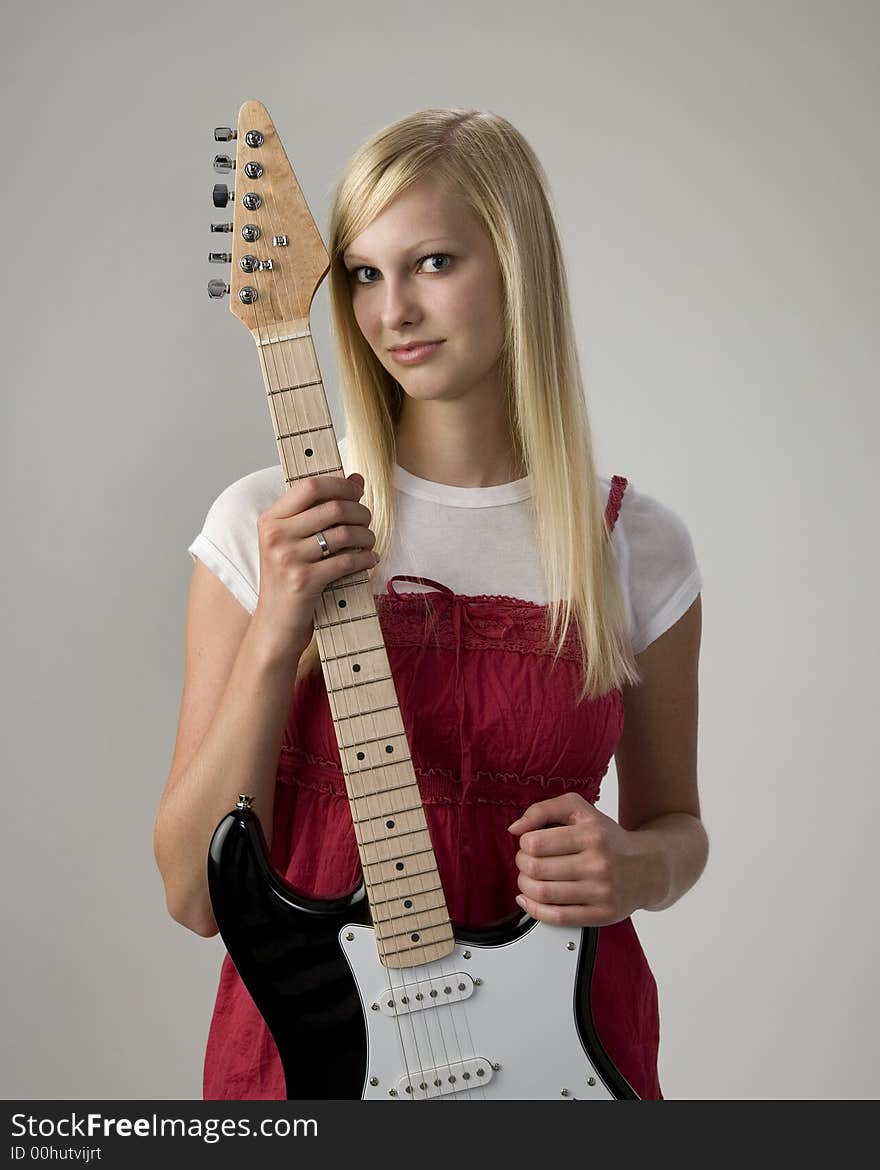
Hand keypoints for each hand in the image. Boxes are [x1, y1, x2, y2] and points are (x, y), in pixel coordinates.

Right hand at [252, 471, 378, 661]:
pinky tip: (370, 559)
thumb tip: (356, 479)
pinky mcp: (304, 582)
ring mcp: (287, 559)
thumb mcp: (293, 541)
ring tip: (369, 541)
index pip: (310, 486)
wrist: (275, 625)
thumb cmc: (288, 578)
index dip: (340, 484)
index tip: (356, 491)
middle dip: (359, 512)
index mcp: (270, 520)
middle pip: (333, 508)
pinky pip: (347, 561)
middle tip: (367, 521)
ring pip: (344, 534)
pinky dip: (365, 558)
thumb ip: (320, 509)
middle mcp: (275, 536)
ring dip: (366, 536)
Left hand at [507, 793, 657, 926]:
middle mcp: (598, 864)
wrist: (649, 867)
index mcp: (592, 834)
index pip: (536, 842)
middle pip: (536, 869)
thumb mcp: (580, 810)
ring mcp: (601, 892)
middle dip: (522, 865)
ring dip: (525, 886)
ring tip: (529, 879)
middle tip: (527, 862)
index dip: (524, 843)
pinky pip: (557, 918)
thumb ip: (543, 810)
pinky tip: (530, 900)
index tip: (529, 844)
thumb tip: (515, 828)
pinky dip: (535, 910)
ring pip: (543, 894)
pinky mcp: (601, 915)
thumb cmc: (608, 838)